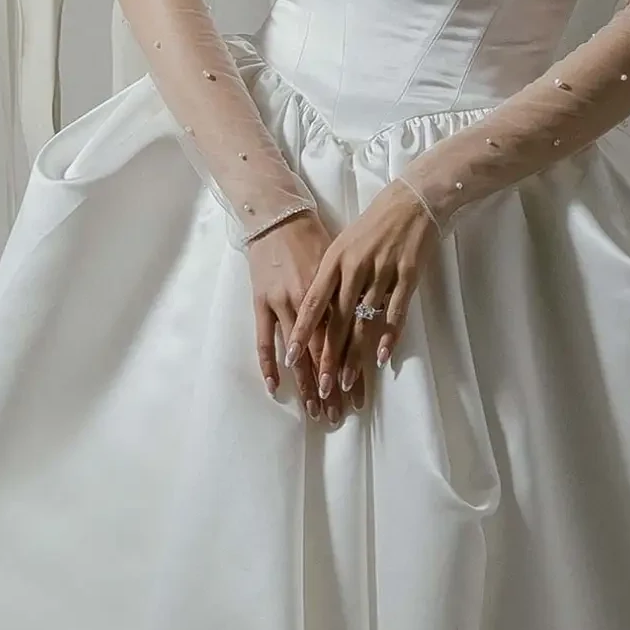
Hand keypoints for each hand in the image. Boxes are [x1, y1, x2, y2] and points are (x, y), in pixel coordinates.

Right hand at [247, 209, 352, 424]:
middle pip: (325, 353)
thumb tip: (368, 323)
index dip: (352, 370)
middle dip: (332, 386)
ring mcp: (283, 302)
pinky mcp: (261, 300)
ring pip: (299, 352)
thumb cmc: (315, 237)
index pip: (347, 341)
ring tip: (314, 409)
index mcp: (336, 291)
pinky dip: (268, 363)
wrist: (279, 215)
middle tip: (338, 414)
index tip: (358, 397)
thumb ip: (352, 294)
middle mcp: (312, 301)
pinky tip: (274, 386)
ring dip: (306, 383)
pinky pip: (263, 338)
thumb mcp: (342, 264)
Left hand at [287, 178, 437, 411]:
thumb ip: (330, 277)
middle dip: (329, 357)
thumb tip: (318, 313)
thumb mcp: (343, 245)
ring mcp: (382, 272)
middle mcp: (355, 267)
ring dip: (356, 356)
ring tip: (348, 382)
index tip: (291, 358)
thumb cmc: (373, 225)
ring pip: (365, 322)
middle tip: (322, 387)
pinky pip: (396, 312)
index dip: (303, 332)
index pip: (313, 303)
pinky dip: (389, 336)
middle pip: (338, 321)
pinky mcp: (408, 275)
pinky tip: (381, 358)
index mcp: (335, 260)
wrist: (411, 200)